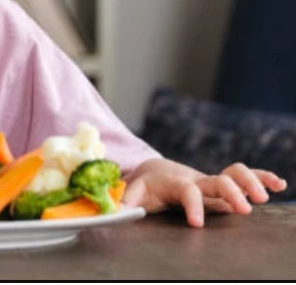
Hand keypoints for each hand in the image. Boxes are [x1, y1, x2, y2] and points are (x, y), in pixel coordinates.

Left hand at [122, 157, 286, 227]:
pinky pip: (244, 177)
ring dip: (251, 182)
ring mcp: (212, 183)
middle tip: (243, 209)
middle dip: (232, 192)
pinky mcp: (222, 186)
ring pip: (234, 174)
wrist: (156, 171)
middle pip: (218, 181)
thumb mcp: (133, 192)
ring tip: (264, 198)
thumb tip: (116, 212)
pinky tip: (279, 184)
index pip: (187, 192)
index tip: (197, 224)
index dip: (193, 206)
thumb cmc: (146, 186)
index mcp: (176, 183)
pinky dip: (262, 177)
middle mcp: (197, 180)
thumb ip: (127, 202)